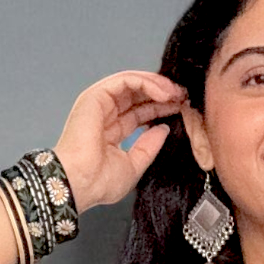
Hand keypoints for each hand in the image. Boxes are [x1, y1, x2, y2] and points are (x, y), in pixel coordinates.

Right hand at [54, 70, 187, 212]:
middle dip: (162, 94)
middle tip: (183, 97)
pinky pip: (126, 80)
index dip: (160, 108)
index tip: (180, 109)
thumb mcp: (133, 166)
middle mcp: (104, 115)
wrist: (80, 183)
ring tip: (176, 93)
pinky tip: (163, 93)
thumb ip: (148, 147)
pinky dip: (147, 83)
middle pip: (137, 95)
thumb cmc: (98, 182)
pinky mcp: (96, 95)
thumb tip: (162, 129)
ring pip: (132, 83)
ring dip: (157, 85)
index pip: (139, 113)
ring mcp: (99, 103)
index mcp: (111, 132)